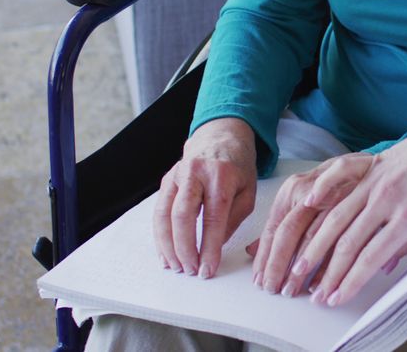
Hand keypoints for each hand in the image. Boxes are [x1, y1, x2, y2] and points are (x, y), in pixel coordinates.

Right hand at [154, 117, 257, 277]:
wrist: (220, 137)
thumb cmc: (238, 166)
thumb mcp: (248, 190)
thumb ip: (234, 218)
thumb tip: (215, 246)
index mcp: (222, 176)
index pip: (213, 218)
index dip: (209, 246)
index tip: (208, 268)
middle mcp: (195, 173)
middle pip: (182, 216)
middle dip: (184, 248)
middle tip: (191, 270)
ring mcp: (177, 175)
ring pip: (164, 215)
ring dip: (167, 245)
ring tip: (176, 266)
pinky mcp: (166, 180)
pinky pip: (158, 211)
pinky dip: (160, 235)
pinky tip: (166, 253)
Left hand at [246, 152, 375, 296]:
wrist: (373, 164)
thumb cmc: (335, 184)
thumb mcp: (304, 196)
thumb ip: (280, 224)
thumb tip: (252, 250)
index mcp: (292, 189)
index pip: (272, 228)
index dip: (264, 257)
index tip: (259, 278)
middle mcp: (308, 191)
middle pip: (287, 233)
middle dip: (278, 265)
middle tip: (274, 289)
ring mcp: (331, 196)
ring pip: (311, 237)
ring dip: (301, 268)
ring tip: (294, 291)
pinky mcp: (354, 204)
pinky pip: (337, 238)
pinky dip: (328, 262)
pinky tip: (321, 281)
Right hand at [288, 114, 406, 307]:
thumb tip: (385, 267)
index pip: (369, 259)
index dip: (348, 283)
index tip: (335, 299)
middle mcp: (386, 200)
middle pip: (347, 243)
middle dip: (326, 273)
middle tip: (313, 293)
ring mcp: (375, 180)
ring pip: (336, 216)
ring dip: (315, 245)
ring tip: (300, 266)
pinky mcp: (371, 164)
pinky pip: (338, 178)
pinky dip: (321, 193)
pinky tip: (306, 206)